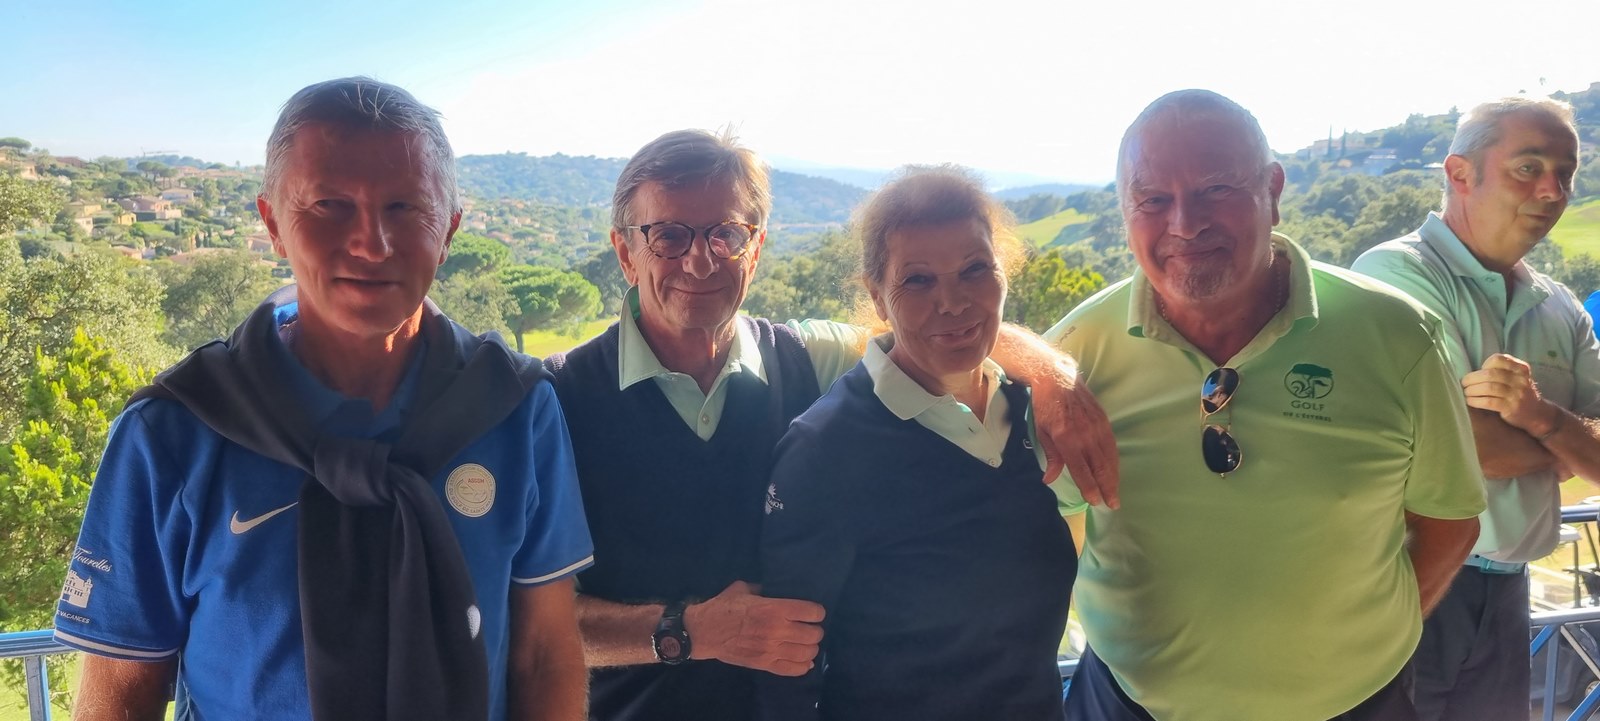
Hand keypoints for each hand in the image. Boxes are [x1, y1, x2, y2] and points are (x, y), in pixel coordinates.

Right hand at [683, 581, 823, 675]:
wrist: (704, 631)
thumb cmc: (723, 607)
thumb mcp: (743, 588)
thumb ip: (763, 589)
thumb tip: (775, 588)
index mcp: (773, 608)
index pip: (812, 612)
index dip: (817, 612)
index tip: (813, 613)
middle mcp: (777, 630)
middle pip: (814, 634)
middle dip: (815, 631)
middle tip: (809, 628)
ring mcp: (771, 650)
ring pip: (807, 653)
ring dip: (810, 648)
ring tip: (806, 644)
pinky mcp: (765, 665)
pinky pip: (794, 670)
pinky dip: (803, 666)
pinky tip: (804, 661)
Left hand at [1033, 360, 1120, 508]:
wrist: (1058, 378)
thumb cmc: (1045, 407)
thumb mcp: (1041, 433)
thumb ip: (1050, 458)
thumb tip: (1049, 480)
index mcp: (1067, 439)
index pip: (1082, 470)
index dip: (1090, 488)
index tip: (1095, 502)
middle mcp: (1085, 435)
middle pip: (1100, 467)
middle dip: (1107, 488)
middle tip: (1112, 505)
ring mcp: (1097, 427)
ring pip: (1109, 458)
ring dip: (1114, 477)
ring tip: (1115, 493)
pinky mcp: (1104, 421)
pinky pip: (1112, 445)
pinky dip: (1114, 461)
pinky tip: (1115, 471)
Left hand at [1462, 354, 1559, 435]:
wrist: (1538, 414)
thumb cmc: (1520, 394)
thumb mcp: (1517, 378)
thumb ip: (1501, 371)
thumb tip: (1472, 372)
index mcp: (1521, 368)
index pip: (1498, 359)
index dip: (1483, 365)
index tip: (1477, 373)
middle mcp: (1521, 379)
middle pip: (1490, 374)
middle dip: (1472, 378)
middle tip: (1464, 383)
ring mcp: (1517, 393)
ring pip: (1488, 387)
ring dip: (1472, 390)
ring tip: (1466, 392)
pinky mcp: (1512, 407)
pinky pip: (1489, 401)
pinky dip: (1476, 401)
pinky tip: (1470, 401)